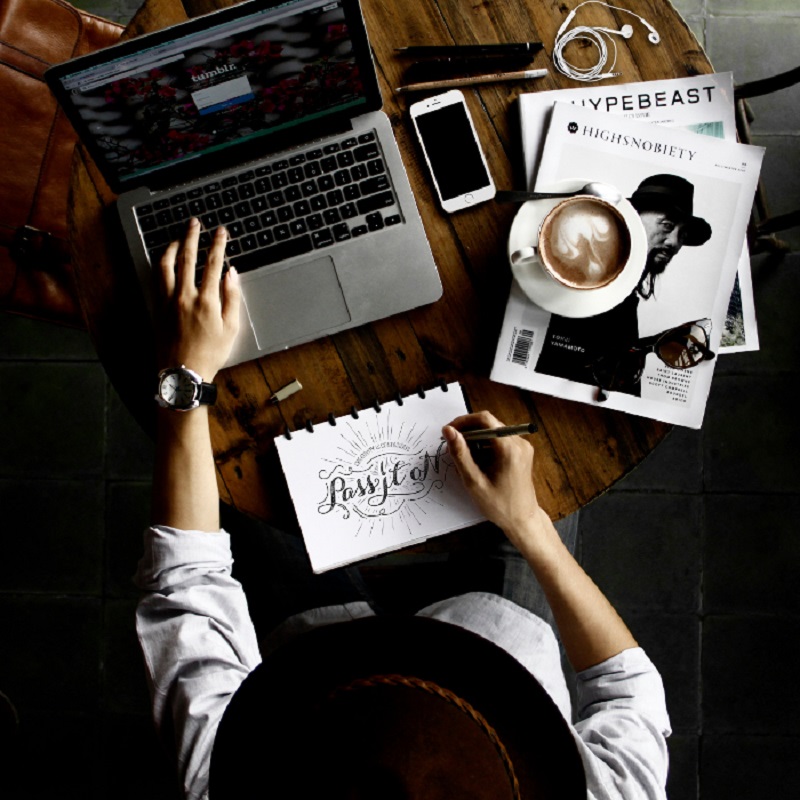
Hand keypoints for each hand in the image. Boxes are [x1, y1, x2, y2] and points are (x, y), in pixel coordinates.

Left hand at [155, 219, 240, 380]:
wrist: (183, 373)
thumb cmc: (210, 354)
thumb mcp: (231, 328)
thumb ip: (232, 298)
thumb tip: (231, 274)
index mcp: (207, 301)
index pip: (213, 263)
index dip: (218, 244)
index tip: (221, 231)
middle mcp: (185, 296)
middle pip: (187, 257)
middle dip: (192, 236)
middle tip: (195, 223)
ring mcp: (168, 301)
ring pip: (167, 265)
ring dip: (173, 247)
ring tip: (178, 237)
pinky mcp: (157, 307)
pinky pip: (157, 279)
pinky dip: (162, 265)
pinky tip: (165, 260)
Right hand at [443, 411, 547, 542]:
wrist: (522, 519)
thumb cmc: (499, 505)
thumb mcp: (474, 482)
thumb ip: (460, 454)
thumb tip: (448, 431)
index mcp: (509, 449)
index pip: (485, 420)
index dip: (464, 421)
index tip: (450, 431)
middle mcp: (519, 443)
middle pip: (489, 424)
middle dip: (469, 431)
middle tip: (453, 446)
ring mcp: (522, 446)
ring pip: (493, 431)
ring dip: (476, 440)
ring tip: (466, 459)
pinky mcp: (522, 451)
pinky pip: (500, 439)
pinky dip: (486, 445)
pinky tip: (479, 462)